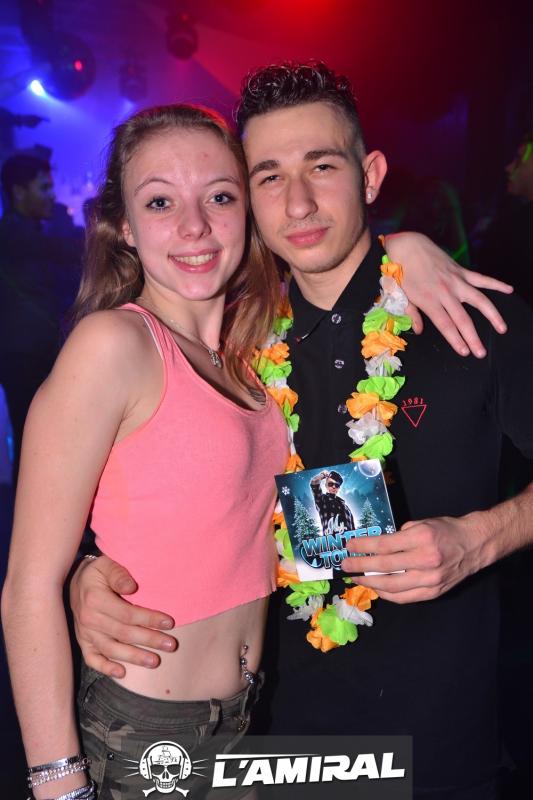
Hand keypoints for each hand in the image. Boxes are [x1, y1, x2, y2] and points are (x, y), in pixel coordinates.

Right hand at [69, 555, 176, 677]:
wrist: (75, 579)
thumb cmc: (98, 571)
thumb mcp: (107, 564)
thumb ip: (119, 574)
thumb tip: (131, 587)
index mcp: (96, 600)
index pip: (127, 614)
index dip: (149, 619)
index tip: (169, 623)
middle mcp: (89, 619)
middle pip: (123, 634)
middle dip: (149, 640)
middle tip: (171, 645)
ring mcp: (85, 633)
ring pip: (111, 649)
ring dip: (134, 657)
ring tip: (155, 661)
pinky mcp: (83, 641)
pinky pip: (92, 659)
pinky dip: (106, 668)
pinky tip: (122, 673)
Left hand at [342, 513, 486, 602]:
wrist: (475, 544)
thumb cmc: (447, 530)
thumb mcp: (422, 523)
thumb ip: (400, 535)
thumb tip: (378, 546)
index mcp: (422, 539)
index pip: (385, 545)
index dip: (363, 547)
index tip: (349, 546)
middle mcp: (426, 560)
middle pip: (385, 567)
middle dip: (361, 566)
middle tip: (346, 565)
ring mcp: (431, 579)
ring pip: (392, 586)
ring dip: (371, 583)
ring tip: (357, 578)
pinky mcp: (434, 592)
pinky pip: (405, 597)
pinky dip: (388, 594)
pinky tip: (377, 588)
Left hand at [384, 232, 512, 357]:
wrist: (408, 246)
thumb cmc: (401, 272)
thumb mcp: (401, 295)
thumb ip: (412, 314)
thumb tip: (419, 330)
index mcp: (429, 300)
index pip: (445, 325)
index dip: (455, 339)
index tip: (464, 352)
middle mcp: (445, 292)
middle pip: (463, 318)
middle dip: (473, 337)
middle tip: (481, 352)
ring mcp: (456, 281)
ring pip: (479, 299)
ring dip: (492, 315)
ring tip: (502, 328)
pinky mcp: (461, 271)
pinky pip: (482, 279)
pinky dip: (496, 284)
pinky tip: (509, 290)